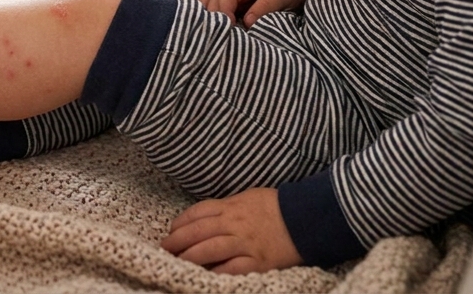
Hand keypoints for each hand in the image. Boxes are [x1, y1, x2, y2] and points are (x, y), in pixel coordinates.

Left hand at [161, 188, 302, 273]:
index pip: (197, 213)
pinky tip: (203, 275)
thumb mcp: (248, 198)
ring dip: (189, 256)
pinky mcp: (258, 262)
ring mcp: (245, 244)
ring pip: (209, 250)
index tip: (170, 231)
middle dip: (177, 241)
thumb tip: (205, 216)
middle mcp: (234, 224)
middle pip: (198, 232)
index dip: (180, 223)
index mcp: (231, 207)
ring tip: (177, 261)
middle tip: (165, 248)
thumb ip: (227, 206)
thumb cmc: (277, 206)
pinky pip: (231, 269)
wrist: (307, 218)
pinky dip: (215, 272)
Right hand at [199, 0, 319, 26]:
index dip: (224, 12)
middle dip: (215, 17)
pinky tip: (212, 26)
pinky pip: (217, 4)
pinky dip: (214, 14)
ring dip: (211, 16)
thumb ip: (265, 6)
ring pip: (211, 1)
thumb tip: (247, 23)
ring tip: (215, 34)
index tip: (229, 30)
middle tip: (221, 38)